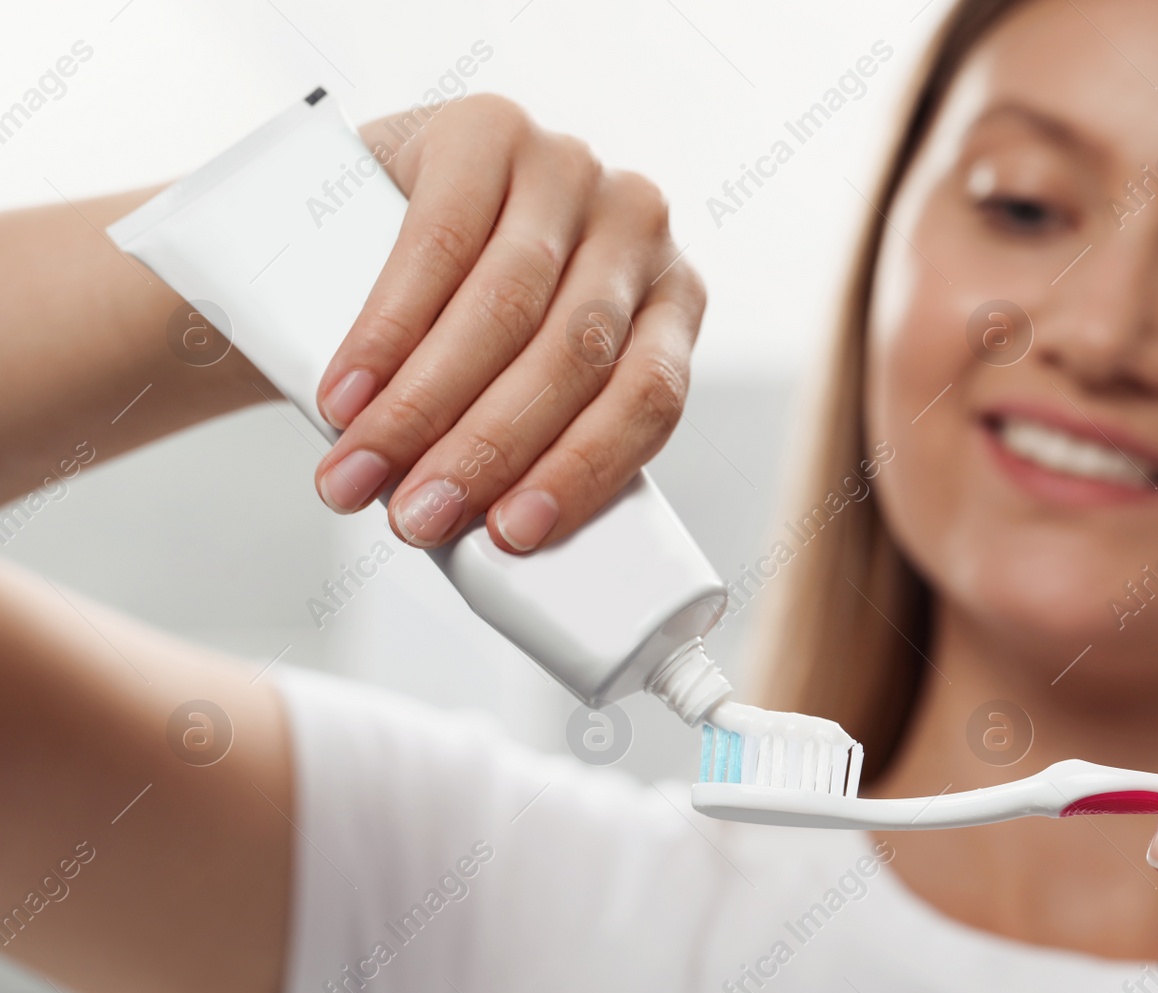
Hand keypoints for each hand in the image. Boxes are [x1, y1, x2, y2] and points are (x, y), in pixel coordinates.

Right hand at [312, 94, 703, 551]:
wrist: (374, 220)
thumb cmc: (462, 330)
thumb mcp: (522, 384)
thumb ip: (538, 443)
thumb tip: (503, 560)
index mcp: (673, 304)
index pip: (650, 400)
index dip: (581, 474)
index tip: (507, 541)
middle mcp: (640, 228)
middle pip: (573, 358)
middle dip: (486, 452)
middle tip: (413, 520)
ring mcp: (570, 167)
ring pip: (506, 308)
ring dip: (424, 406)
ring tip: (360, 474)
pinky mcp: (490, 129)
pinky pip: (439, 243)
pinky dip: (386, 331)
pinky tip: (348, 391)